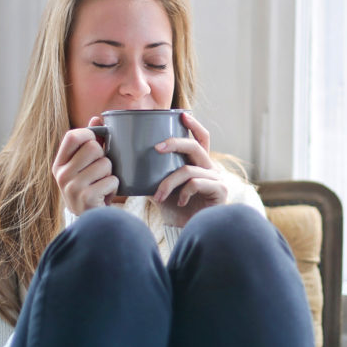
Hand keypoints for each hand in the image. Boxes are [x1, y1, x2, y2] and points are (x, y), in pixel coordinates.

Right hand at [52, 116, 117, 215]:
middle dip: (104, 157)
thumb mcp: (84, 166)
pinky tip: (105, 195)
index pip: (73, 136)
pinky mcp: (86, 198)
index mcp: (59, 164)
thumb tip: (97, 118)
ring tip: (103, 184)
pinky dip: (114, 187)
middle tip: (101, 171)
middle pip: (93, 147)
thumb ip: (90, 142)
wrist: (89, 220)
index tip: (96, 142)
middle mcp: (62, 174)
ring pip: (105, 164)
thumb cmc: (89, 187)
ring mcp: (72, 187)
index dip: (89, 134)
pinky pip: (112, 180)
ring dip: (111, 173)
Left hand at [152, 112, 227, 226]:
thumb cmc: (176, 210)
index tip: (181, 114)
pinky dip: (183, 192)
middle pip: (194, 146)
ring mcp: (217, 179)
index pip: (201, 138)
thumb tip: (126, 162)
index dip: (194, 125)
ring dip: (168, 182)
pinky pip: (196, 183)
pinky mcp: (220, 191)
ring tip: (158, 196)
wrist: (188, 232)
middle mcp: (211, 168)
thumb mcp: (160, 188)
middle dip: (174, 143)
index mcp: (199, 164)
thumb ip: (151, 174)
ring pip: (188, 169)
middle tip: (156, 148)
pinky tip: (179, 202)